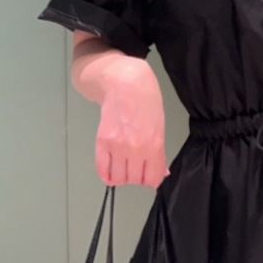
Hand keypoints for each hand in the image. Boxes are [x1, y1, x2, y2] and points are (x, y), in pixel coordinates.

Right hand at [95, 65, 169, 187]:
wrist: (126, 82)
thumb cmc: (147, 100)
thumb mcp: (160, 126)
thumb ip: (159, 152)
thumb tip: (161, 172)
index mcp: (154, 145)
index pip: (153, 178)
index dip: (151, 179)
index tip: (149, 176)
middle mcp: (135, 149)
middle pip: (135, 180)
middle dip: (136, 178)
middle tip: (136, 169)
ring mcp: (117, 146)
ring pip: (119, 179)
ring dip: (121, 177)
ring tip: (123, 167)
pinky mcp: (102, 141)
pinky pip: (102, 169)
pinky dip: (106, 176)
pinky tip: (110, 172)